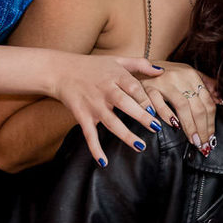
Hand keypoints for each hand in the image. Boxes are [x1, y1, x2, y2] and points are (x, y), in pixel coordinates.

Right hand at [43, 51, 165, 162]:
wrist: (60, 71)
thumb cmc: (92, 66)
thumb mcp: (116, 60)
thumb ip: (140, 64)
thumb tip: (162, 71)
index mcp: (115, 76)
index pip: (133, 87)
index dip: (145, 99)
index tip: (156, 110)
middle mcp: (105, 91)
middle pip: (124, 103)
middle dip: (140, 116)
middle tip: (155, 127)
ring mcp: (93, 105)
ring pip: (111, 122)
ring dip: (125, 135)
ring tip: (140, 146)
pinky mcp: (82, 116)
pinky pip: (89, 135)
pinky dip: (95, 149)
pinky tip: (104, 162)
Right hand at [141, 61, 218, 153]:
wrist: (136, 67)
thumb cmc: (163, 74)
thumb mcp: (186, 74)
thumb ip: (205, 84)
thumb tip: (221, 100)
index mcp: (191, 74)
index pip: (206, 101)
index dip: (211, 121)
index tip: (211, 136)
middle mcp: (179, 76)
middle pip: (197, 105)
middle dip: (202, 128)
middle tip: (203, 144)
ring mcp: (163, 81)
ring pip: (182, 106)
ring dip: (189, 126)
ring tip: (193, 140)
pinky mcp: (147, 87)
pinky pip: (159, 104)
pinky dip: (167, 116)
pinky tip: (174, 126)